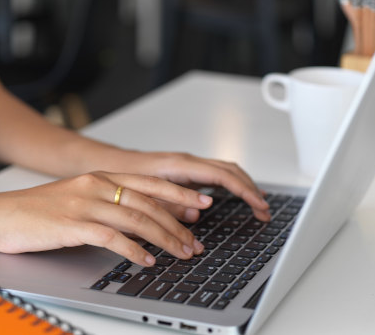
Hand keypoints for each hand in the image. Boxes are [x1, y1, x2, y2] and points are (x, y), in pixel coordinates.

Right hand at [0, 171, 210, 266]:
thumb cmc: (37, 211)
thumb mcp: (77, 197)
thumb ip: (107, 202)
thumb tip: (139, 218)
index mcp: (100, 177)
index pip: (150, 184)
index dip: (179, 194)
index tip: (202, 203)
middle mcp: (96, 186)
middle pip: (149, 203)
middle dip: (178, 224)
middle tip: (196, 241)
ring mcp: (85, 204)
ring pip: (137, 219)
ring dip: (164, 239)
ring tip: (181, 253)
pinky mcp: (73, 225)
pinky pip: (113, 238)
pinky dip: (134, 251)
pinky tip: (146, 261)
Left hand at [122, 152, 270, 221]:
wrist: (109, 164)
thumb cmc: (122, 177)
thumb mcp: (143, 195)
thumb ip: (169, 204)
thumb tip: (197, 213)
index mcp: (179, 165)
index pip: (222, 175)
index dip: (244, 191)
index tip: (259, 205)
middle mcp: (187, 161)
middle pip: (230, 170)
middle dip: (251, 190)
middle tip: (265, 211)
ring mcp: (188, 164)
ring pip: (226, 170)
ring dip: (245, 187)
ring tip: (258, 206)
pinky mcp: (187, 170)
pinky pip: (216, 174)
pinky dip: (232, 185)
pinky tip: (239, 196)